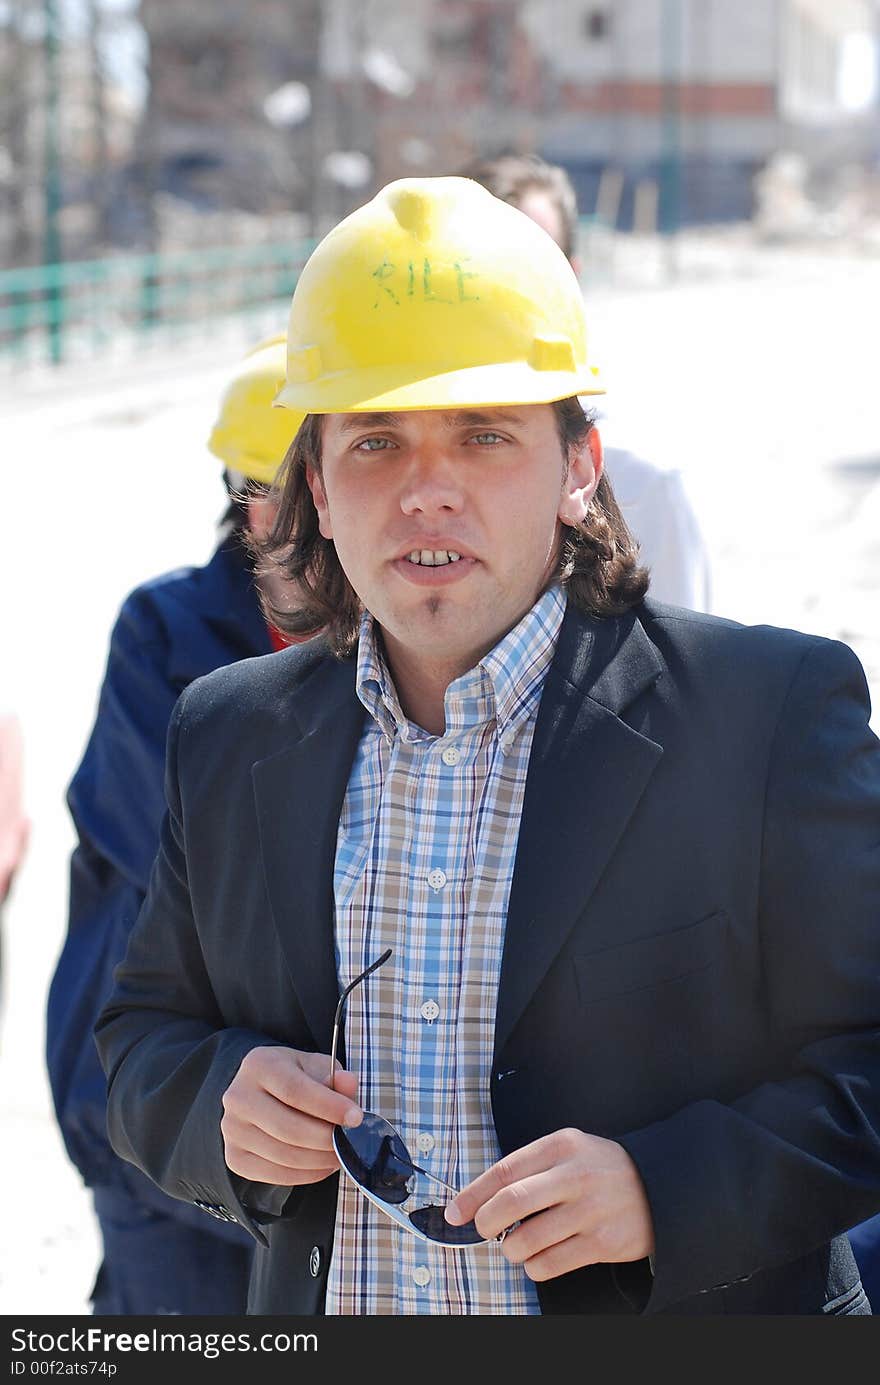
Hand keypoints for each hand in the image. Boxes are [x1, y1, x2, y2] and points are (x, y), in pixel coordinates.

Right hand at [221, 1046, 362, 1185]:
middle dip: (326, 1139)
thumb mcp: (315, 1066)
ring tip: (339, 1154)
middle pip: (288, 1128)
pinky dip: (306, 1175)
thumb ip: (334, 1076)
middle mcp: (238, 1097)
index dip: (328, 1107)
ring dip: (319, 1160)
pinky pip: (275, 1175)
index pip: (295, 1090)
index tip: (356, 1118)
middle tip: (349, 1142)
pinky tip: (322, 1165)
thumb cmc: (294, 1077)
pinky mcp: (234, 1158)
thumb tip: (348, 1083)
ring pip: (283, 1155)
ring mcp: (232, 1130)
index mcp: (259, 1065)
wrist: (261, 1093)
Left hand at [445, 1128, 654, 1281]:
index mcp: (562, 1145)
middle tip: (483, 1230)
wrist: (658, 1187)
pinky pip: (550, 1264)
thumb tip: (480, 1199)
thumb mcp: (568, 1151)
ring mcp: (591, 1210)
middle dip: (486, 1222)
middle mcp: (576, 1175)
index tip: (455, 1213)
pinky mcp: (603, 1243)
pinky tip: (539, 1258)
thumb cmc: (598, 1169)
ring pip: (527, 1240)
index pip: (505, 1171)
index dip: (473, 1195)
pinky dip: (534, 1267)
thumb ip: (529, 1168)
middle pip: (512, 1202)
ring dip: (511, 1250)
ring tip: (517, 1245)